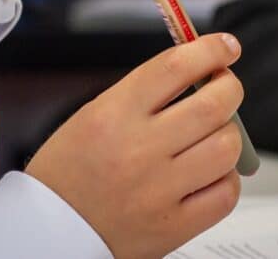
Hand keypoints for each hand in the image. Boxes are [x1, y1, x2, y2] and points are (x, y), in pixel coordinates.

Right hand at [25, 33, 244, 258]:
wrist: (48, 230)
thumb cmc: (69, 171)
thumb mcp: (95, 114)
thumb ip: (147, 93)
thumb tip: (199, 70)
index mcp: (115, 114)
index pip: (177, 67)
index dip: (211, 50)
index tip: (225, 47)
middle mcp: (138, 149)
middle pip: (214, 104)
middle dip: (229, 87)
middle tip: (225, 88)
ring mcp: (158, 191)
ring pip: (226, 147)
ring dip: (229, 135)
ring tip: (213, 135)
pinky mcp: (173, 226)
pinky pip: (225, 194)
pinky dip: (225, 178)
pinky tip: (209, 173)